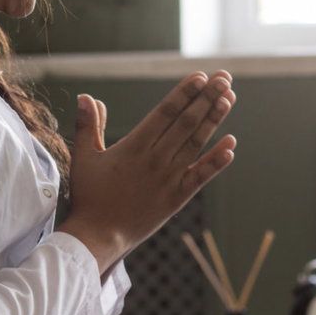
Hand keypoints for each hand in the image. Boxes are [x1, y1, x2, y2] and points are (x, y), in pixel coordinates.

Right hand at [57, 71, 236, 275]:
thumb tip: (86, 96)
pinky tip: (232, 145)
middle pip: (186, 122)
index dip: (184, 93)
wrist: (98, 238)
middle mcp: (156, 159)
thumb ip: (87, 125)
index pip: (165, 112)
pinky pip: (201, 176)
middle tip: (223, 77)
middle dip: (207, 98)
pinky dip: (217, 161)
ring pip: (196, 143)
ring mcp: (169, 179)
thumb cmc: (89, 197)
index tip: (200, 76)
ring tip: (229, 98)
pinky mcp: (177, 198)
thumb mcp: (83, 158)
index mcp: (134, 146)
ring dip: (214, 120)